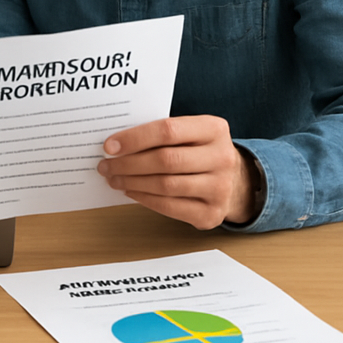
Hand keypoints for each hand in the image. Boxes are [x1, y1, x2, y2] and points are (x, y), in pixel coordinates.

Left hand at [96, 116, 257, 228]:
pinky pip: (171, 207)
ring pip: (166, 185)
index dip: (134, 138)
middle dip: (128, 164)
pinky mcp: (212, 213)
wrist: (236, 181)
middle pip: (165, 160)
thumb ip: (161, 133)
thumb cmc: (199, 150)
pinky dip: (145, 199)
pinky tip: (131, 191)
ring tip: (113, 178)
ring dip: (132, 182)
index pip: (167, 130)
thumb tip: (116, 143)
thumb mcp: (190, 133)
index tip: (109, 145)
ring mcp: (220, 188)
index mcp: (213, 129)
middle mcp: (222, 157)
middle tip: (105, 165)